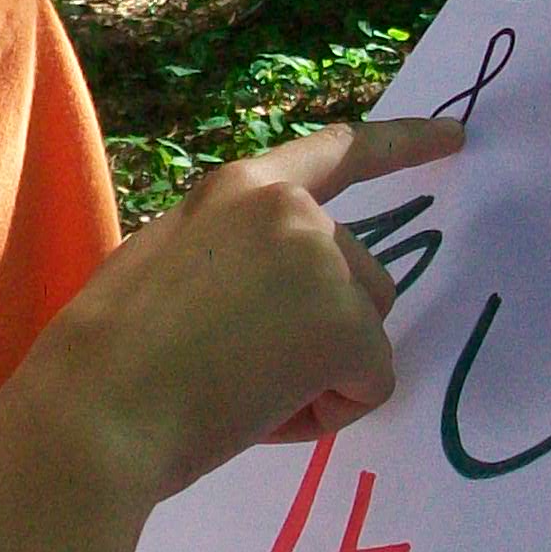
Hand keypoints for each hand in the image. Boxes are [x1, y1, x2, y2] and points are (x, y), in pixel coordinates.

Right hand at [6, 117, 464, 503]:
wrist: (95, 409)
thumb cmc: (107, 359)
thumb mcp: (167, 267)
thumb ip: (232, 258)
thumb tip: (271, 305)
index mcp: (238, 189)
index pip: (334, 155)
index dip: (401, 145)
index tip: (455, 137)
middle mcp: (291, 208)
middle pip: (361, 279)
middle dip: (323, 335)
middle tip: (237, 372)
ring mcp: (322, 258)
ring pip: (368, 334)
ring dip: (323, 376)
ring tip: (240, 393)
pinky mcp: (345, 321)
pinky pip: (371, 385)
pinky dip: (329, 415)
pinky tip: (262, 414)